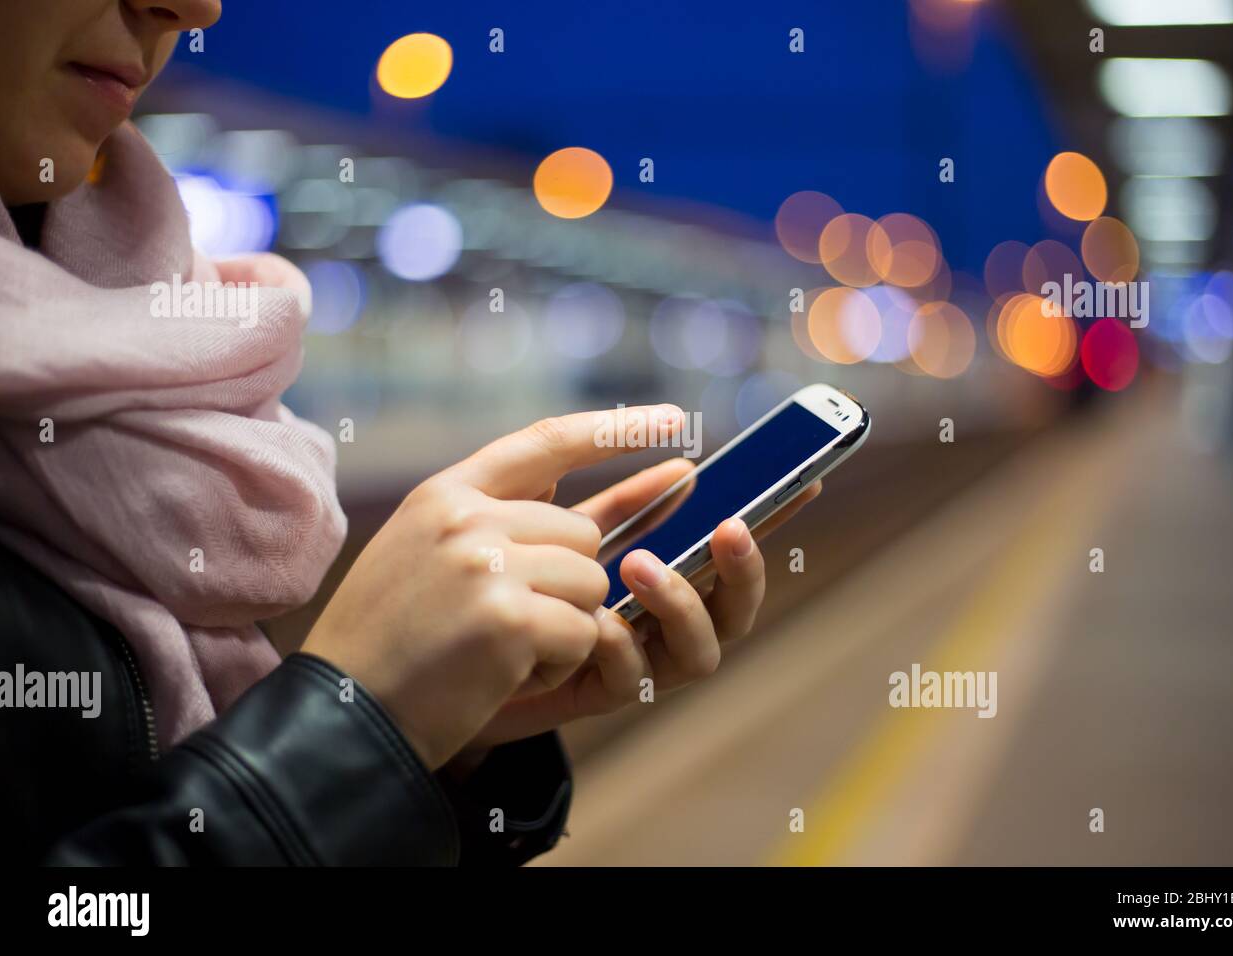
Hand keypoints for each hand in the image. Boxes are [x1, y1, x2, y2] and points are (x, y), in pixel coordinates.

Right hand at [301, 405, 684, 769]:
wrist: (339, 717)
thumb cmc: (386, 643)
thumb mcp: (421, 554)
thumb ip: (491, 519)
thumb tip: (575, 499)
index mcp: (445, 494)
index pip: (545, 441)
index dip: (614, 430)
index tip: (674, 418)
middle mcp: (466, 516)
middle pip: (583, 534)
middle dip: (567, 586)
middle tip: (502, 626)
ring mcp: (487, 562)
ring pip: (592, 583)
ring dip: (563, 628)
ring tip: (497, 651)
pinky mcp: (509, 617)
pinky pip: (584, 632)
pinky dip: (558, 665)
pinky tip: (501, 674)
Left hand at [458, 458, 820, 750]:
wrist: (426, 648)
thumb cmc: (487, 572)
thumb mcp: (538, 509)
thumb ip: (596, 475)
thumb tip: (666, 426)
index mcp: (658, 563)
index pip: (725, 539)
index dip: (770, 512)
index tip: (805, 479)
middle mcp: (658, 616)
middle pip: (735, 602)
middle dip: (743, 567)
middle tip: (728, 528)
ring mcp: (636, 658)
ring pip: (700, 649)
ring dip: (683, 604)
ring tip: (641, 564)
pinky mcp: (597, 694)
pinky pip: (634, 678)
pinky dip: (623, 645)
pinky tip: (597, 621)